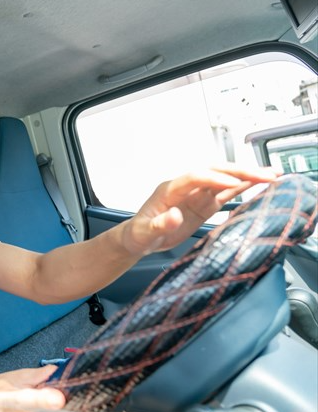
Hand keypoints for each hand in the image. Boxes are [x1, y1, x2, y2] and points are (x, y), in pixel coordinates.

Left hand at [121, 166, 278, 255]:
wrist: (139, 239)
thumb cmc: (139, 233)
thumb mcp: (144, 232)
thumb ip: (159, 225)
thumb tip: (173, 216)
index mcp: (170, 189)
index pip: (196, 177)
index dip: (215, 179)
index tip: (234, 184)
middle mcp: (186, 188)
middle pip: (215, 172)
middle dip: (239, 172)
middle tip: (265, 174)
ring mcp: (196, 195)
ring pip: (224, 180)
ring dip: (247, 177)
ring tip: (272, 175)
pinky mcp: (204, 205)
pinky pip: (226, 193)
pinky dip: (243, 188)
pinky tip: (260, 185)